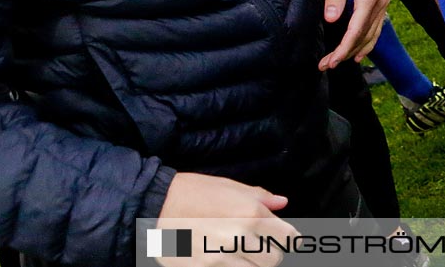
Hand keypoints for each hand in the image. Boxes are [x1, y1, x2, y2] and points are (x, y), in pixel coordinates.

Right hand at [158, 172, 295, 265]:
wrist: (155, 207)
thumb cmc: (192, 192)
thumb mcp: (229, 186)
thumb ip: (259, 197)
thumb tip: (281, 203)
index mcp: (252, 213)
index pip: (289, 237)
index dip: (289, 239)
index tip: (285, 239)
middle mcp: (242, 237)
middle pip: (274, 259)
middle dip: (270, 253)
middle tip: (259, 246)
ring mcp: (222, 258)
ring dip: (251, 262)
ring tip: (240, 252)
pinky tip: (225, 259)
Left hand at [319, 0, 389, 70]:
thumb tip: (332, 20)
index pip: (357, 29)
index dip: (344, 47)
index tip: (332, 60)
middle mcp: (380, 3)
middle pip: (364, 36)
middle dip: (346, 53)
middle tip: (327, 65)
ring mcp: (384, 3)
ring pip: (372, 34)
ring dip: (356, 50)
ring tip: (339, 61)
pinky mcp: (383, 2)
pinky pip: (377, 28)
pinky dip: (368, 41)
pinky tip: (360, 51)